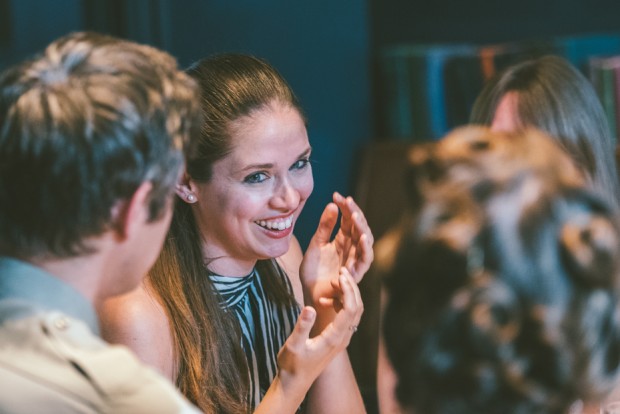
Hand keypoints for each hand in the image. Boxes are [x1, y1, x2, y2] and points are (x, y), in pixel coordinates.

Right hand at [276, 269, 362, 395]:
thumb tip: (309, 307)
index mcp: (335, 338)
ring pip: (355, 312)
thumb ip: (301, 327)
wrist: (295, 383)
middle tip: (341, 270)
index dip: (348, 289)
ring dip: (349, 294)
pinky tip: (328, 298)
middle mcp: (343, 338)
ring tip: (337, 279)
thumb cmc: (292, 365)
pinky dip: (343, 303)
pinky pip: (348, 317)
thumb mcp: (293, 345)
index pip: (351, 308)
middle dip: (352, 287)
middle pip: (357, 308)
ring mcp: (342, 339)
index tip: (339, 274)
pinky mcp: (338, 339)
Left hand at [300, 192, 372, 330]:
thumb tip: (332, 204)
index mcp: (343, 241)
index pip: (349, 219)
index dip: (346, 207)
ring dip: (363, 228)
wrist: (310, 296)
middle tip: (347, 201)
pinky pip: (365, 260)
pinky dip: (365, 248)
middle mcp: (352, 249)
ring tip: (355, 216)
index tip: (337, 194)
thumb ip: (324, 227)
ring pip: (366, 242)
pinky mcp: (355, 274)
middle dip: (355, 213)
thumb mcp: (315, 245)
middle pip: (360, 227)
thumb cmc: (313, 274)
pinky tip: (362, 236)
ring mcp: (355, 261)